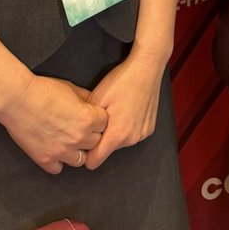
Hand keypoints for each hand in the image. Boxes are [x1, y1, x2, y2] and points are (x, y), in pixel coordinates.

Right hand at [0, 74, 107, 173]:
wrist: (18, 99)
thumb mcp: (72, 88)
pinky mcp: (46, 160)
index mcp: (88, 119)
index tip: (89, 115)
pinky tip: (53, 149)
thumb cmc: (44, 90)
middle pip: (95, 142)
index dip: (97, 118)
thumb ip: (87, 99)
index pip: (105, 124)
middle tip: (77, 126)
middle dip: (89, 134)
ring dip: (76, 150)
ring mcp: (62, 152)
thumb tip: (95, 105)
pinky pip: (59, 168)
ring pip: (80, 159)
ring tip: (67, 139)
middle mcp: (78, 138)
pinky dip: (58, 161)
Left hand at [82, 48, 166, 170]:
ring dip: (115, 132)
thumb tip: (79, 134)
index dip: (85, 153)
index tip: (83, 139)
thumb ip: (87, 122)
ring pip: (120, 142)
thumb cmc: (121, 81)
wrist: (147, 67)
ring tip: (116, 109)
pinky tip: (128, 109)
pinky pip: (132, 134)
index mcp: (116, 135)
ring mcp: (142, 135)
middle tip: (102, 116)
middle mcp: (131, 140)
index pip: (93, 162)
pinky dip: (128, 127)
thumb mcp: (97, 98)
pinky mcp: (149, 128)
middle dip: (102, 138)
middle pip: (107, 150)